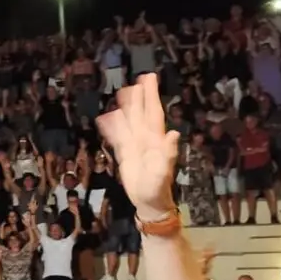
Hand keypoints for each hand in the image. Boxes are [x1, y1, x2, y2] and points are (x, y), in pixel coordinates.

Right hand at [97, 76, 177, 214]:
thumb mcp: (163, 172)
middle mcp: (145, 138)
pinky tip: (106, 117)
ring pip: (129, 121)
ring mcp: (135, 145)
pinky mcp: (125, 153)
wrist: (148, 201)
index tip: (149, 79)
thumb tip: (174, 133)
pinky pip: (117, 135)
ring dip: (127, 107)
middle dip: (140, 96)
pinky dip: (112, 126)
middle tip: (140, 78)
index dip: (151, 96)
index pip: (153, 113)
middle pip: (141, 113)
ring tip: (123, 92)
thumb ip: (168, 153)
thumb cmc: (157, 188)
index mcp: (155, 140)